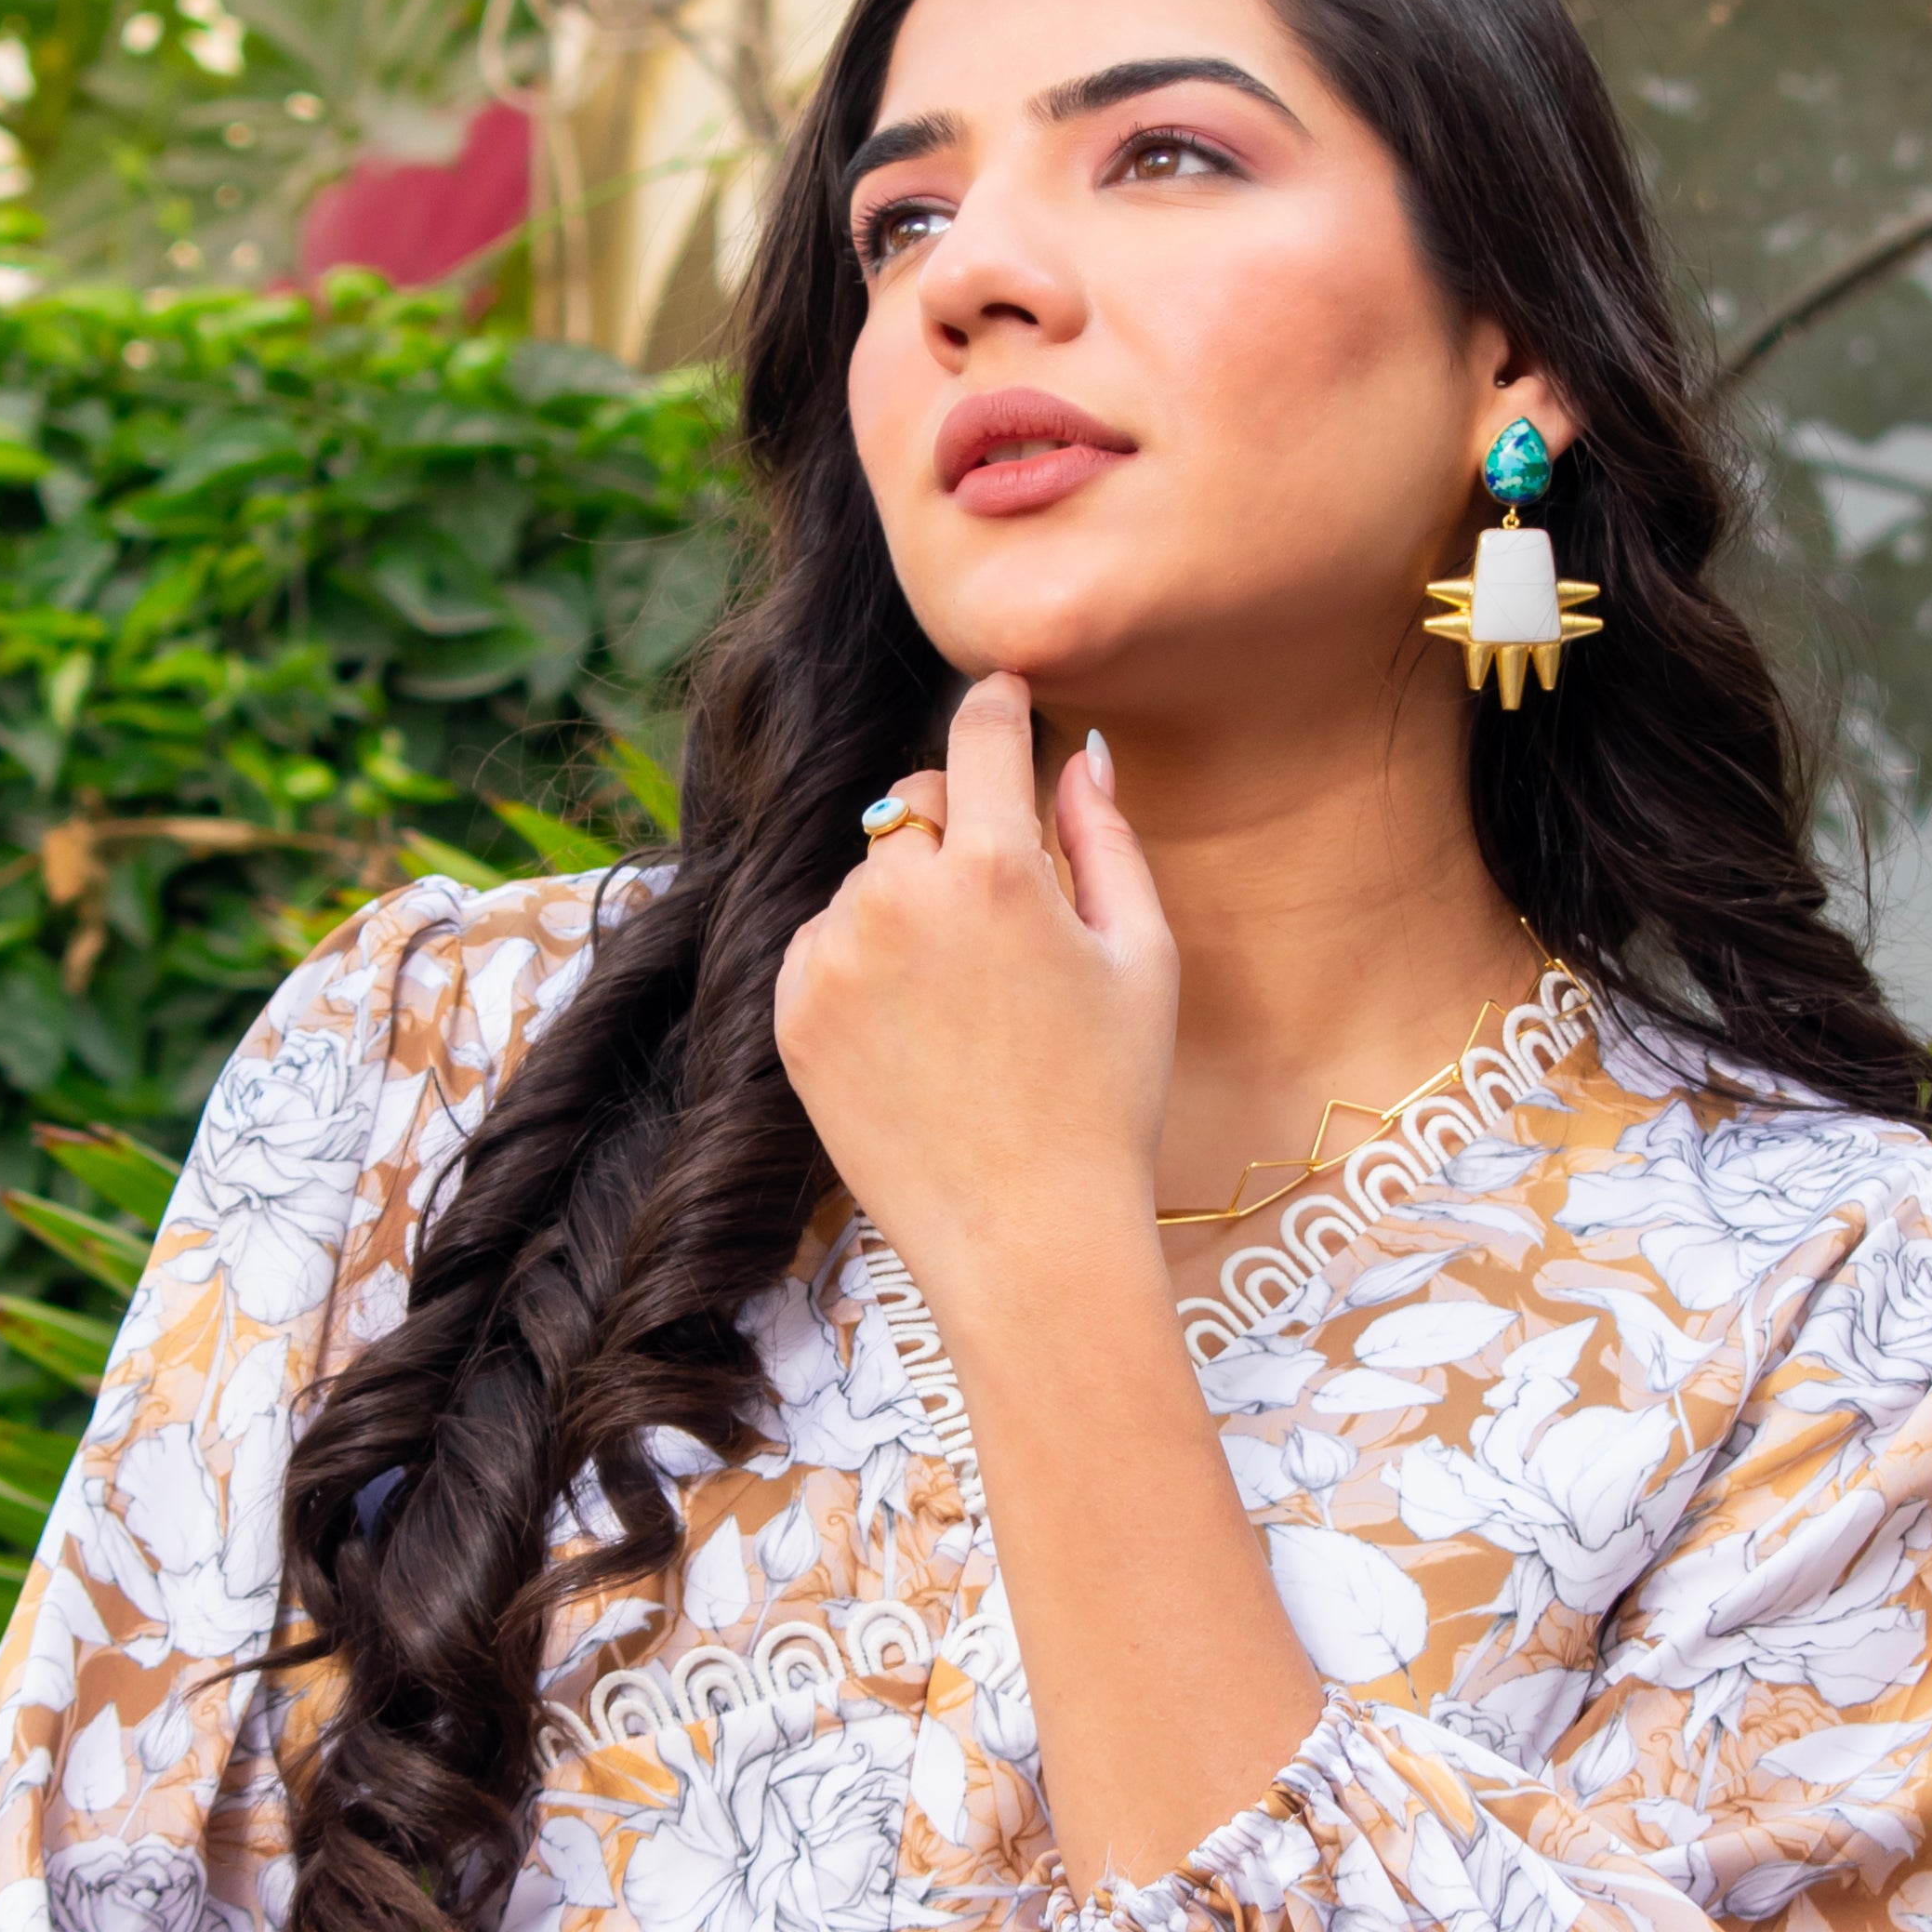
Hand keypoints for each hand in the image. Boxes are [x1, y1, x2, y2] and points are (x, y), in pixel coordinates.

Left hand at [773, 674, 1174, 1303]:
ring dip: (908, 905)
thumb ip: (1103, 839)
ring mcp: (832, 958)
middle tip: (1004, 909)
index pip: (978, 735)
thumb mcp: (1139, 957)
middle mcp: (898, 900)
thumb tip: (1078, 756)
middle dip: (957, 829)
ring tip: (963, 1003)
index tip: (1001, 696)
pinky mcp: (792, 1014)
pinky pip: (822, 945)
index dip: (995, 703)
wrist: (1025, 1235)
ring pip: (867, 881)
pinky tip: (916, 1033)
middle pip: (914, 806)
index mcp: (995, 872)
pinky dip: (861, 963)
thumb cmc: (1105, 1098)